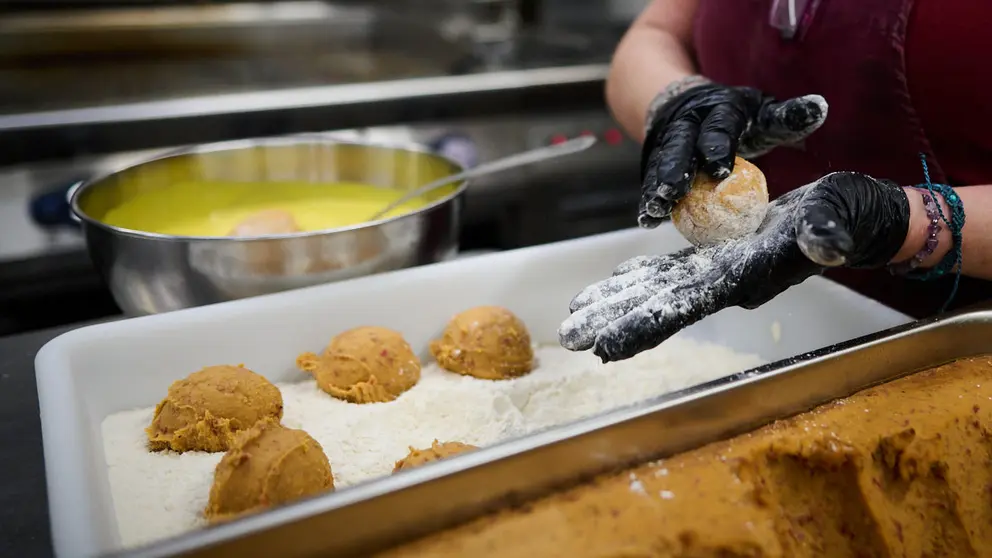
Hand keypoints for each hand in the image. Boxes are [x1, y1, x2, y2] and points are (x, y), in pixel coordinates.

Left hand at [560, 172, 910, 361]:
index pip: (684, 309)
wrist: (855, 218)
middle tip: (569, 337)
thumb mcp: (840, 218)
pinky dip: (640, 276)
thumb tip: (821, 241)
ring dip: (615, 301)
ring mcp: (720, 271)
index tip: (605, 347)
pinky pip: (671, 271)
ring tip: (575, 314)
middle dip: (612, 321)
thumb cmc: (850, 217)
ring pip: (656, 290)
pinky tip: (615, 279)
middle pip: (657, 307)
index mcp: (744, 278)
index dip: (644, 326)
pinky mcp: (720, 256)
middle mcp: (725, 283)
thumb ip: (829, 233)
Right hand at [639, 80, 828, 227]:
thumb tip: (819, 107)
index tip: (719, 169)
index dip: (717, 146)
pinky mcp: (655, 159)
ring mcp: (668, 141)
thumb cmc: (737, 117)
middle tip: (673, 193)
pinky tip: (647, 219)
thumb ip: (787, 116)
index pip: (718, 126)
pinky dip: (649, 198)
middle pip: (680, 145)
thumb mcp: (762, 112)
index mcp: (719, 109)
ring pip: (661, 163)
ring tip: (654, 210)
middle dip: (675, 169)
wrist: (688, 105)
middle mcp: (689, 123)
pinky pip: (650, 179)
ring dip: (656, 187)